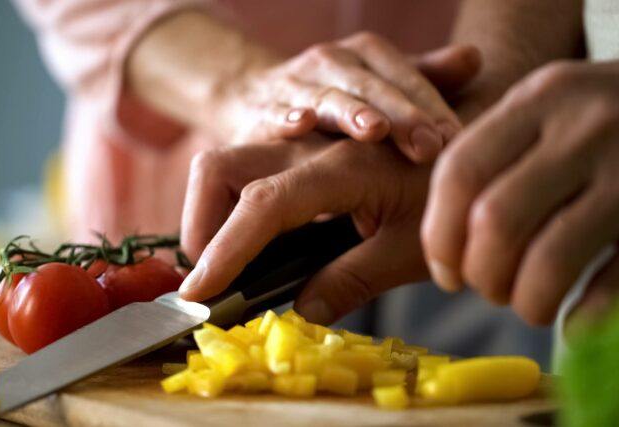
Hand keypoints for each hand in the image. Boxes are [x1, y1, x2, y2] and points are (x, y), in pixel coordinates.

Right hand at [178, 136, 430, 323]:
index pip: (263, 204)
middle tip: (212, 277)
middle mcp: (311, 148)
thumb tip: (302, 309)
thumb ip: (352, 279)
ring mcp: (302, 149)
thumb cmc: (453, 199)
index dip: (225, 250)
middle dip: (201, 223)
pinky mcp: (302, 157)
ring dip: (214, 215)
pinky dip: (236, 208)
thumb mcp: (411, 250)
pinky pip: (249, 174)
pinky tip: (255, 243)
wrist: (473, 146)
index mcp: (341, 169)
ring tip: (229, 263)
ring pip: (229, 165)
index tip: (197, 294)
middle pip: (222, 167)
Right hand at [217, 32, 479, 161]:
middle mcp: (334, 62)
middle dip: (402, 115)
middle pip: (374, 87)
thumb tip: (475, 58)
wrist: (257, 99)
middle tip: (430, 145)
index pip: (408, 78)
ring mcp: (297, 84)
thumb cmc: (334, 98)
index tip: (456, 138)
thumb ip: (425, 77)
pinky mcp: (265, 110)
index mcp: (367, 55)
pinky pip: (276, 114)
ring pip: (328, 98)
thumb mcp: (380, 85)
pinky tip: (299, 125)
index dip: (432, 107)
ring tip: (375, 131)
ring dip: (351, 113)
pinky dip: (287, 118)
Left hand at [421, 60, 618, 324]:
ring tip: (528, 304)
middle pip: (496, 220)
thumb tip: (442, 248)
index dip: (439, 236)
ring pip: (550, 258)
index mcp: (539, 100)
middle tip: (489, 287)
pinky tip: (574, 321)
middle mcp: (584, 130)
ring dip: (526, 299)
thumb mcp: (547, 107)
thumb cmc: (602, 117)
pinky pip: (614, 283)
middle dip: (480, 271)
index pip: (460, 173)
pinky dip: (585, 315)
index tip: (445, 272)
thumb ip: (494, 154)